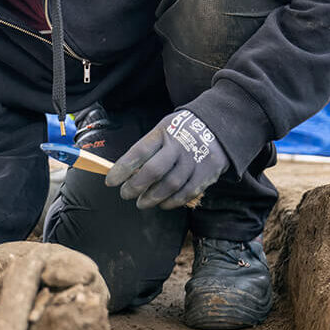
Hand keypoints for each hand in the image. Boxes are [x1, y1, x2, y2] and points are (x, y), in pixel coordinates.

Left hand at [105, 109, 229, 209]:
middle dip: (135, 186)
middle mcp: (179, 146)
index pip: (139, 152)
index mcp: (164, 132)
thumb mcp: (163, 129)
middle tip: (125, 194)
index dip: (122, 169)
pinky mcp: (207, 173)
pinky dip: (172, 202)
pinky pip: (187, 193)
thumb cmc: (182, 130)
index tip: (110, 181)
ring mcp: (194, 160)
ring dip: (152, 198)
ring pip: (170, 185)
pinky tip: (162, 204)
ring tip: (142, 202)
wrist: (218, 125)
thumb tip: (127, 172)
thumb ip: (148, 148)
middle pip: (153, 171)